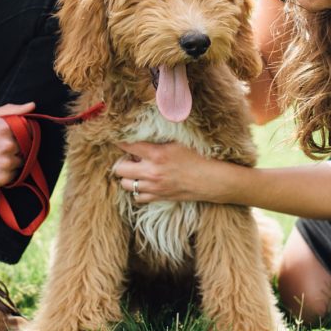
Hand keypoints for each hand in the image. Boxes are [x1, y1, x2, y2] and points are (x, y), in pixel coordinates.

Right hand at [0, 102, 34, 187]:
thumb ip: (11, 111)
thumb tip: (32, 105)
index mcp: (5, 127)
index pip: (27, 133)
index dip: (18, 136)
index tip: (5, 139)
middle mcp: (8, 145)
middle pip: (23, 148)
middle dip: (13, 149)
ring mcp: (5, 163)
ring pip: (19, 162)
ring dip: (10, 161)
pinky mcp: (1, 178)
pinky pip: (13, 176)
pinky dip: (4, 173)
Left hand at [112, 141, 226, 204]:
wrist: (212, 180)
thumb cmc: (199, 157)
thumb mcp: (178, 142)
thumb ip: (158, 139)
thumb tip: (142, 133)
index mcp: (156, 154)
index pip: (127, 146)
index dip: (120, 141)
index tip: (119, 138)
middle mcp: (151, 172)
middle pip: (119, 169)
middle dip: (121, 161)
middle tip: (130, 157)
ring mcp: (154, 187)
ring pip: (125, 184)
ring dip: (128, 176)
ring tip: (136, 170)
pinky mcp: (158, 197)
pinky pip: (137, 197)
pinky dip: (137, 190)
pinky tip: (144, 182)